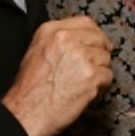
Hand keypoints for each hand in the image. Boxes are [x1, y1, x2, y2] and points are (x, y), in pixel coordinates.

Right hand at [2, 17, 112, 135]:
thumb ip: (58, 40)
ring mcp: (81, 57)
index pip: (86, 23)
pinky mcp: (91, 75)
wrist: (26, 113)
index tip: (97, 44)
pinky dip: (100, 87)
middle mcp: (67, 39)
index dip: (94, 35)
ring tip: (82, 83)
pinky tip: (86, 92)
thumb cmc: (30, 89)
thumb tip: (81, 39)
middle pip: (99, 39)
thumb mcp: (36, 51)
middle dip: (99, 54)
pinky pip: (108, 76)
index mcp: (52, 31)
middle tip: (93, 67)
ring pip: (105, 58)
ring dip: (99, 72)